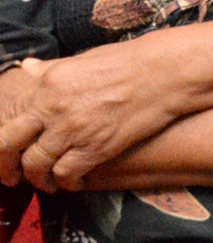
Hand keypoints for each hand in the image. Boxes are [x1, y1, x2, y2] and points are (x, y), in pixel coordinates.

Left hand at [0, 42, 190, 190]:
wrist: (166, 72)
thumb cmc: (128, 62)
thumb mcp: (82, 59)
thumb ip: (50, 68)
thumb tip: (27, 67)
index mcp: (47, 84)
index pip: (9, 119)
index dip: (6, 140)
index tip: (10, 150)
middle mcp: (52, 108)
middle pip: (8, 146)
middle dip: (5, 166)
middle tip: (10, 176)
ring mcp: (73, 129)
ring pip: (35, 165)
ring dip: (37, 178)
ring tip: (45, 183)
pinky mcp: (96, 147)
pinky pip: (66, 174)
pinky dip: (65, 182)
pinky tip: (72, 182)